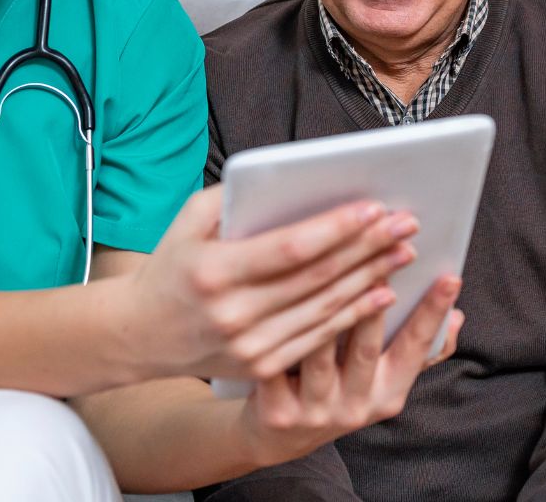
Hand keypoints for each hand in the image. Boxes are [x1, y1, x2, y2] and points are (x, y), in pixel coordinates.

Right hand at [121, 186, 420, 380]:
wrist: (139, 335)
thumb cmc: (171, 265)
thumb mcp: (189, 219)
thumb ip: (236, 197)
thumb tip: (291, 178)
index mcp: (214, 270)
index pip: (290, 247)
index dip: (337, 228)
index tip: (374, 207)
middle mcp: (234, 313)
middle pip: (318, 277)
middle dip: (368, 247)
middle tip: (407, 223)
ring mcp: (250, 346)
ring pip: (325, 309)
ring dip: (372, 278)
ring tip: (404, 251)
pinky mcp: (261, 367)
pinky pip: (319, 338)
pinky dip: (355, 316)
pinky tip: (383, 292)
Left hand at [237, 275, 464, 467]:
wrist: (278, 437)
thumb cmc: (337, 389)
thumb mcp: (382, 379)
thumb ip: (417, 348)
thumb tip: (457, 316)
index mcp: (388, 395)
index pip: (416, 349)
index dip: (433, 313)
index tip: (451, 277)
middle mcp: (357, 408)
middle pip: (366, 348)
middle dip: (375, 302)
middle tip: (383, 260)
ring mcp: (317, 413)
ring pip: (321, 354)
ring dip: (325, 312)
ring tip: (331, 269)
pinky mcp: (278, 413)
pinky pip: (277, 365)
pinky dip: (278, 333)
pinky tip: (280, 297)